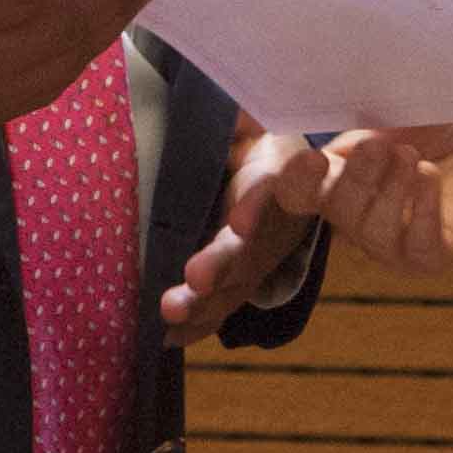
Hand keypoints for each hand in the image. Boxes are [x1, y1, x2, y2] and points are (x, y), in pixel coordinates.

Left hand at [159, 126, 321, 345]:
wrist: (283, 169)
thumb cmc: (251, 135)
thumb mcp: (246, 116)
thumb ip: (232, 119)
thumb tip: (221, 120)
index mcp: (279, 171)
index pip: (272, 187)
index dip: (257, 206)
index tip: (240, 223)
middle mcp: (276, 222)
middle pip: (252, 246)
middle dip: (223, 265)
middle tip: (195, 278)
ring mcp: (262, 257)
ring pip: (237, 284)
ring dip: (206, 302)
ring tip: (172, 311)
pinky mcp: (244, 280)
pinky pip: (224, 305)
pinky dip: (198, 324)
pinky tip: (169, 337)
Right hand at [269, 118, 452, 274]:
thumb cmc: (427, 124)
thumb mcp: (391, 107)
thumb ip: (363, 106)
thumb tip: (345, 82)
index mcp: (332, 180)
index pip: (295, 194)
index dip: (293, 182)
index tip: (312, 159)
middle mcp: (354, 218)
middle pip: (337, 210)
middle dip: (356, 178)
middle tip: (378, 145)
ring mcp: (391, 243)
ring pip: (375, 231)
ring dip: (392, 191)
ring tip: (412, 158)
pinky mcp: (432, 255)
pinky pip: (419, 245)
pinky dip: (423, 210)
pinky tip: (430, 177)